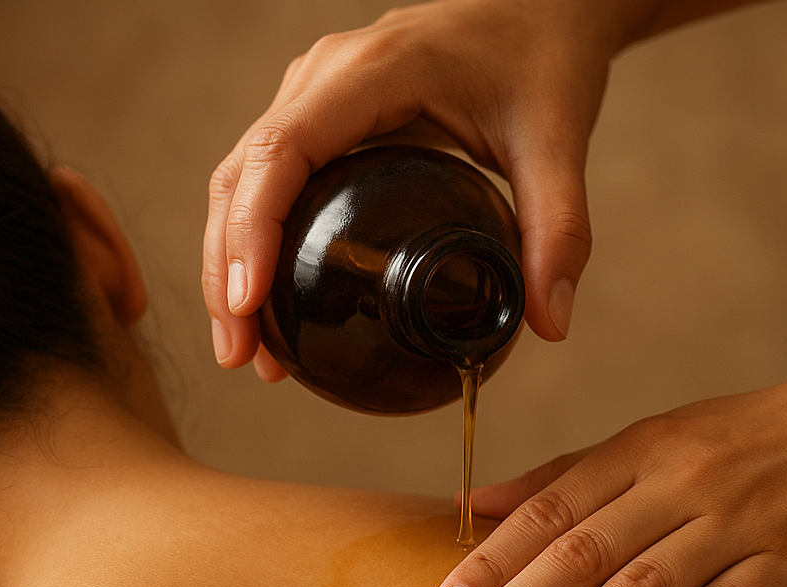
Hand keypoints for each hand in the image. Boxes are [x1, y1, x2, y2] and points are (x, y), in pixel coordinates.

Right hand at [203, 0, 622, 376]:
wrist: (540, 10)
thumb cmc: (543, 58)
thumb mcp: (558, 142)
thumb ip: (559, 232)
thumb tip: (549, 326)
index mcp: (375, 71)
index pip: (283, 149)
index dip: (253, 228)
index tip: (248, 303)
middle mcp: (327, 78)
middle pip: (243, 174)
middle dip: (228, 268)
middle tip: (239, 354)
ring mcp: (317, 95)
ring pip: (242, 180)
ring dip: (230, 263)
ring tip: (248, 349)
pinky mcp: (326, 119)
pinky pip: (271, 180)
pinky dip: (257, 244)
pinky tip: (273, 306)